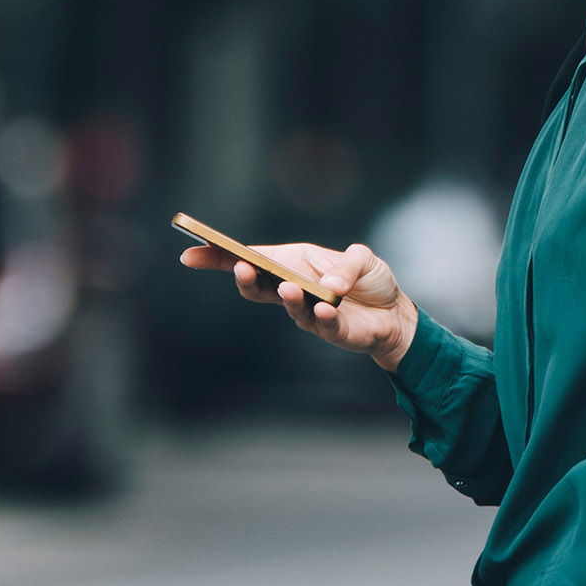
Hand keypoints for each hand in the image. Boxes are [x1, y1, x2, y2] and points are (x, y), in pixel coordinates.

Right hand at [176, 238, 420, 370]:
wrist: (397, 314)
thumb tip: (330, 287)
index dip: (217, 257)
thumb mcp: (363, 257)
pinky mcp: (331, 331)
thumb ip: (347, 265)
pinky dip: (323, 315)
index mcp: (292, 263)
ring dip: (286, 296)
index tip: (189, 255)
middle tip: (240, 268)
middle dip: (245, 277)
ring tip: (288, 287)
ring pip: (287, 306)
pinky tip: (327, 307)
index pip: (250, 259)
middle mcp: (293, 288)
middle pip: (257, 286)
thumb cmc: (371, 281)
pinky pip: (322, 325)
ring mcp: (309, 312)